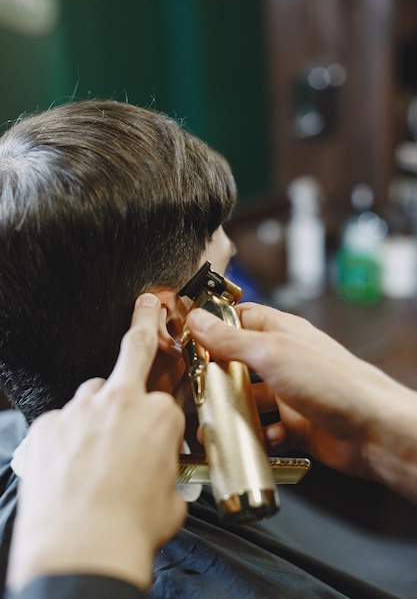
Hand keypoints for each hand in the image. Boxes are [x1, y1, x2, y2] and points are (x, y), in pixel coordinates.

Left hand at [8, 293, 186, 591]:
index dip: (162, 418)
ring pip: (92, 393)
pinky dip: (67, 436)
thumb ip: (169, 476)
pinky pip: (62, 421)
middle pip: (133, 350)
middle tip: (145, 307)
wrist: (82, 551)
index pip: (167, 400)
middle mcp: (121, 402)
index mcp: (160, 415)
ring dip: (97, 409)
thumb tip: (165, 481)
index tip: (159, 426)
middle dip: (143, 324)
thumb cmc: (131, 528)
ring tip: (95, 444)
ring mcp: (81, 409)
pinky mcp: (48, 424)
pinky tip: (69, 464)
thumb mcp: (172, 501)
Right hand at [186, 302, 415, 484]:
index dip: (213, 326)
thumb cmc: (336, 383)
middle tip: (196, 386)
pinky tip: (247, 441)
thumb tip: (198, 320)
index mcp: (281, 332)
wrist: (374, 431)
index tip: (188, 339)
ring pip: (250, 400)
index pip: (240, 319)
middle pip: (239, 363)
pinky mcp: (296, 425)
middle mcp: (284, 360)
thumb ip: (231, 339)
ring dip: (232, 411)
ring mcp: (290, 393)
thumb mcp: (272, 353)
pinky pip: (266, 431)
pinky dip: (255, 437)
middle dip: (216, 375)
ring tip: (212, 422)